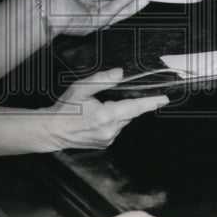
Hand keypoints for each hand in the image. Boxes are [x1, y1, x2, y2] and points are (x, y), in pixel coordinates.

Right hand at [43, 68, 167, 149]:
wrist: (53, 130)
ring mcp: (108, 139)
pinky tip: (96, 118)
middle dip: (125, 104)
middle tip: (107, 98)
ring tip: (97, 109)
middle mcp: (110, 130)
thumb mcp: (81, 87)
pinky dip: (111, 121)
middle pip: (129, 113)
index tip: (164, 99)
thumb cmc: (66, 107)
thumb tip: (120, 73)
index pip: (135, 107)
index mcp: (106, 115)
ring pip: (123, 121)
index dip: (150, 102)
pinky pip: (115, 129)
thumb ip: (102, 79)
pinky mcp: (105, 143)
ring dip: (117, 113)